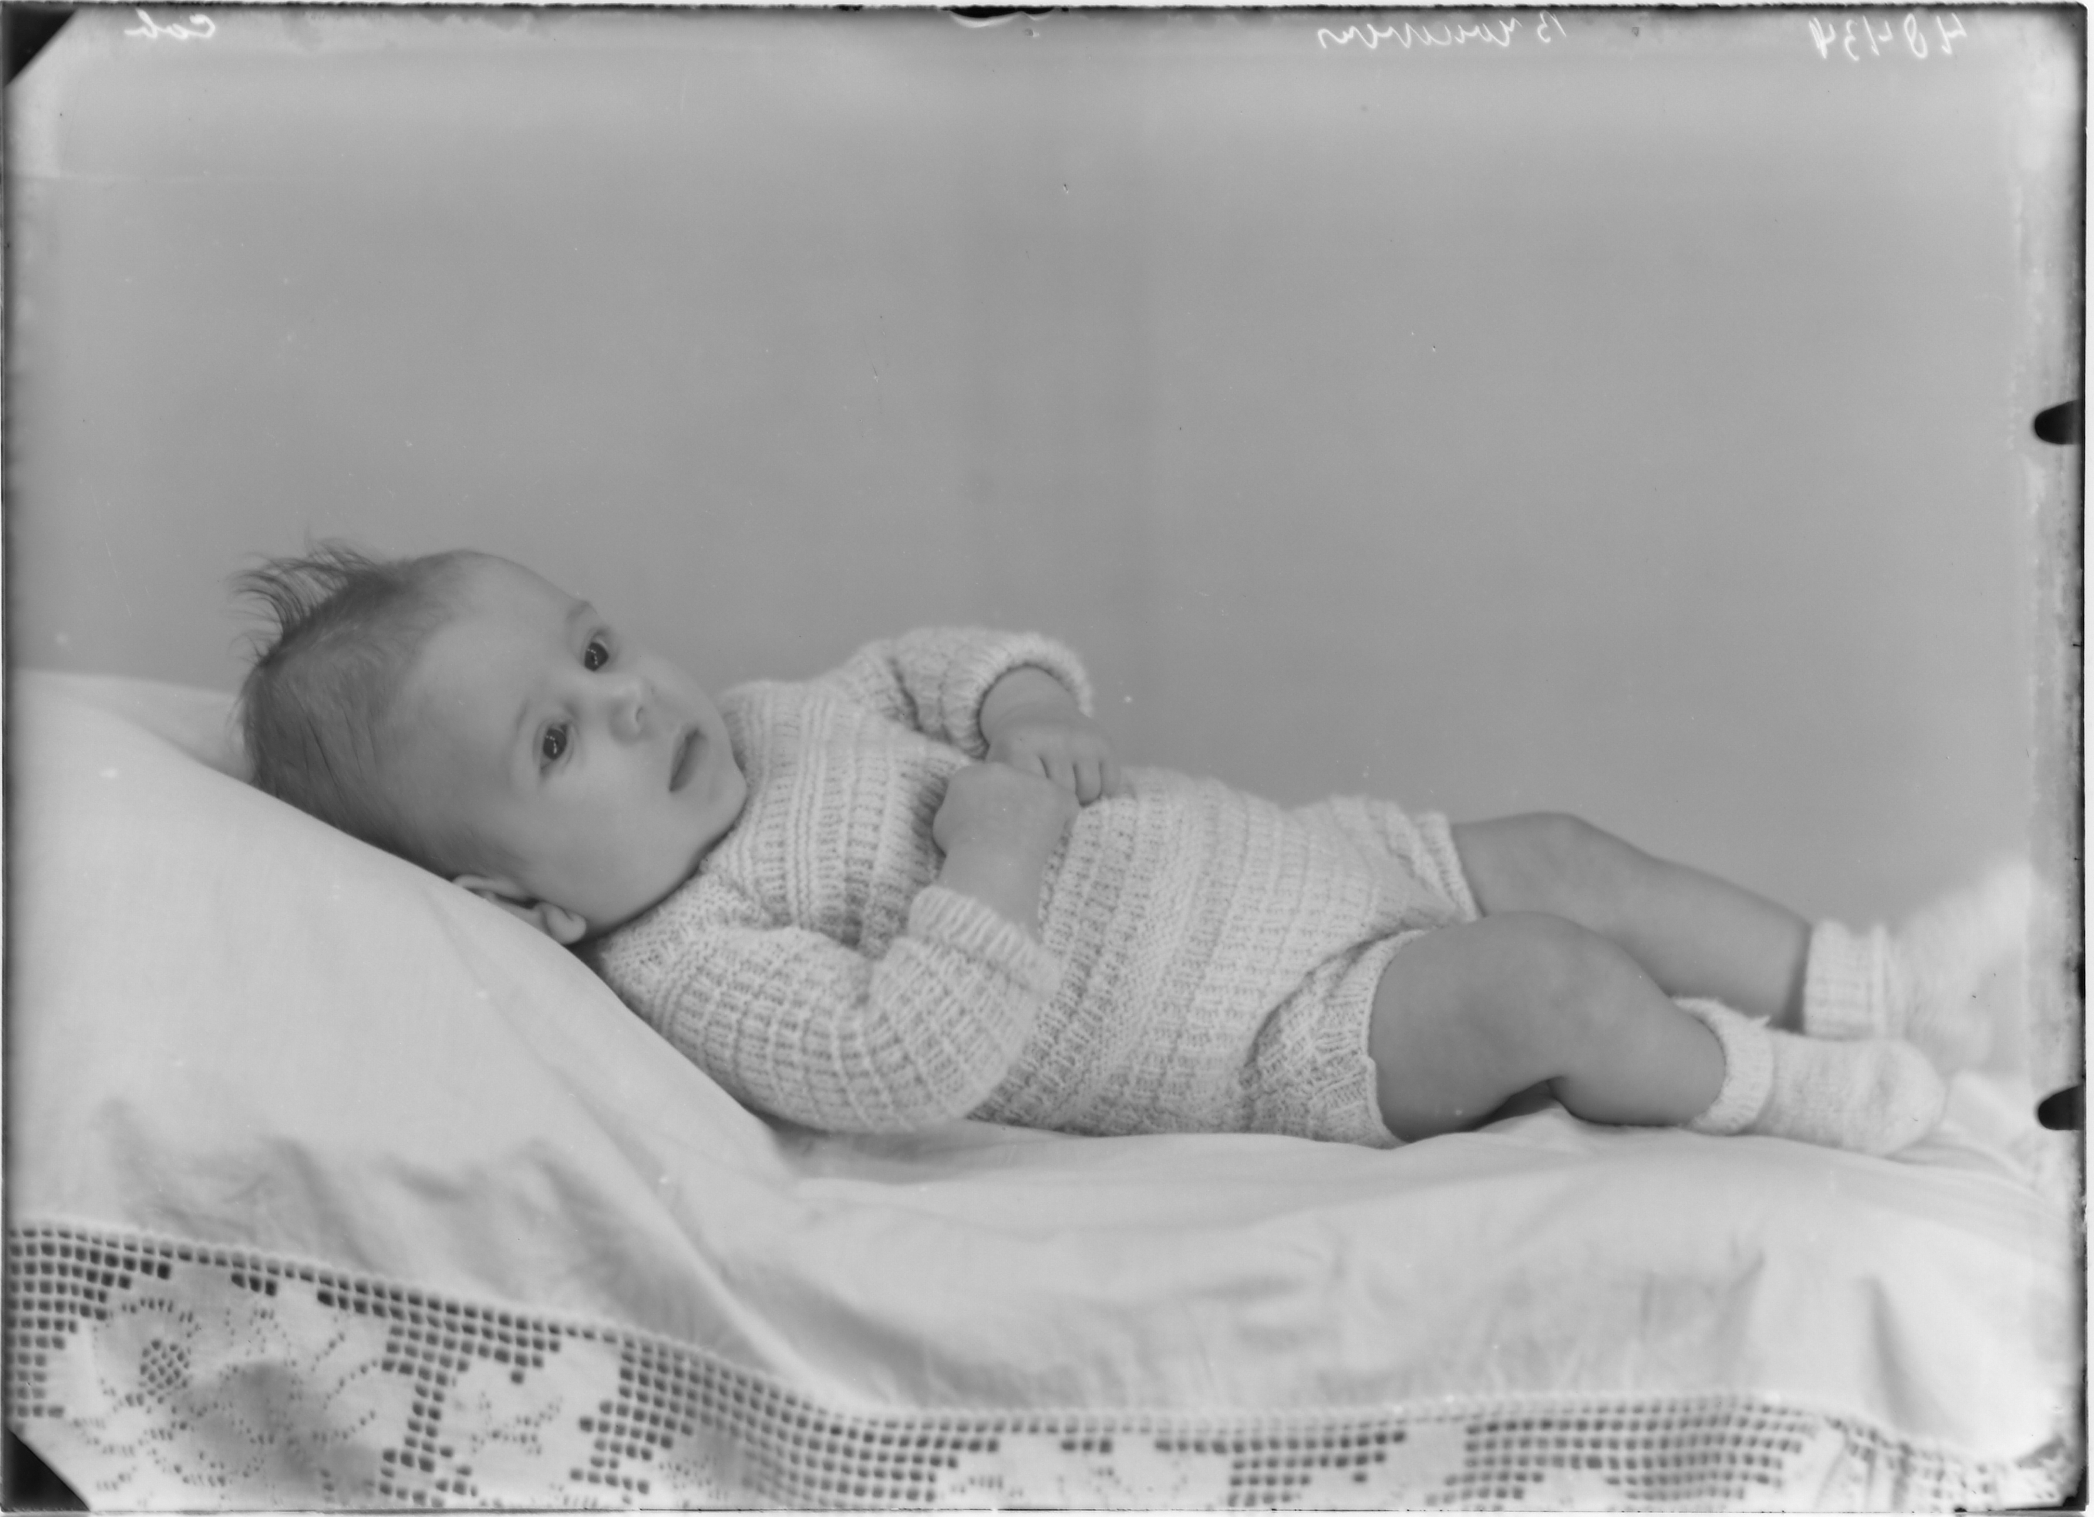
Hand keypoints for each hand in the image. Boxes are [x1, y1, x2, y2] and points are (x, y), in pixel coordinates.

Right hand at [932, 762, 1078, 932]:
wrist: (989, 860)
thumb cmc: (962, 851)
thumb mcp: (942, 827)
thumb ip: (955, 811)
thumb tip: (962, 811)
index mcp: (970, 774)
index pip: (985, 784)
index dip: (992, 805)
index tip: (993, 826)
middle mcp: (1000, 768)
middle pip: (1013, 783)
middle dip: (1015, 803)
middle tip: (1015, 832)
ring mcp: (1030, 779)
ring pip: (1040, 792)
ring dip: (1038, 811)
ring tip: (1032, 839)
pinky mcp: (1055, 794)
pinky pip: (1067, 805)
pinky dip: (1064, 821)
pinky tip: (1052, 838)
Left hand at [980, 667, 1129, 803]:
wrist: (1036, 712)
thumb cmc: (1016, 753)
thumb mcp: (1000, 767)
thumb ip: (1004, 794)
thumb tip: (1022, 832)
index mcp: (1019, 745)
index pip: (1033, 797)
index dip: (1034, 809)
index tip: (1028, 806)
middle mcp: (1052, 738)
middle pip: (1063, 795)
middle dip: (1058, 803)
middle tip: (1048, 797)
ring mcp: (1081, 738)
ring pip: (1089, 791)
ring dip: (1080, 798)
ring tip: (1066, 790)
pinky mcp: (1104, 741)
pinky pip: (1110, 784)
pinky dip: (1101, 790)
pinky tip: (1083, 780)